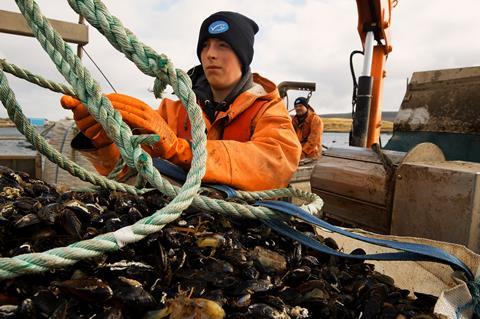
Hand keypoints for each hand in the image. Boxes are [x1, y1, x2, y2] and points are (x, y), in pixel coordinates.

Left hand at [61, 94, 179, 158]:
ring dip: (110, 106)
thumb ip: (130, 122)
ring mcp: (148, 116)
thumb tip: (114, 119)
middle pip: (121, 100)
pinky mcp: (149, 125)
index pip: (122, 99)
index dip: (108, 98)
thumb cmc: (156, 139)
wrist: (173, 147)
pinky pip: (132, 117)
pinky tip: (109, 115)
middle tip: (90, 101)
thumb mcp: (141, 128)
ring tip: (96, 106)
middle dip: (105, 101)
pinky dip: (120, 115)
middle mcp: (144, 109)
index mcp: (142, 107)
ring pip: (125, 107)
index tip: (94, 100)